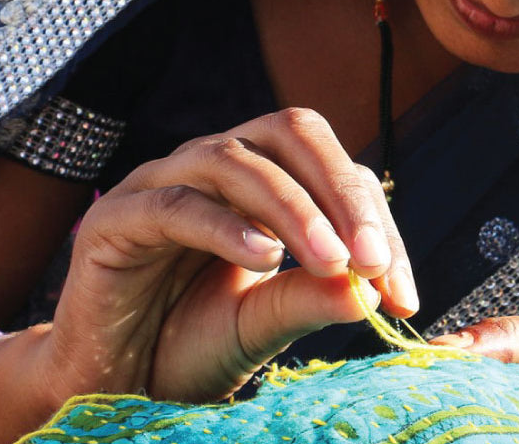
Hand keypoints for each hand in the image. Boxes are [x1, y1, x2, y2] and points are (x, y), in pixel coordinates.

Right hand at [37, 108, 417, 402]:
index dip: (376, 222)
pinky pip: (175, 204)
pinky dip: (224, 226)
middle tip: (375, 258)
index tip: (404, 294)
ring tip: (330, 260)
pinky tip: (265, 259)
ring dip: (293, 208)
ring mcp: (161, 185)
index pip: (332, 170)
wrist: (113, 386)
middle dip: (341, 191)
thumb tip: (377, 288)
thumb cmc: (189, 345)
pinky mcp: (116, 218)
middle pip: (289, 132)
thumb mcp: (264, 324)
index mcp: (259, 183)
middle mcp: (213, 168)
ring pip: (235, 160)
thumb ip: (311, 298)